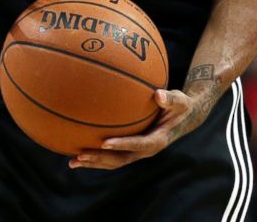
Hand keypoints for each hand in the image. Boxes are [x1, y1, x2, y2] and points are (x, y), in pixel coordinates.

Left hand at [68, 87, 215, 169]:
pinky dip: (96, 155)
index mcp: (158, 140)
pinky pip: (112, 155)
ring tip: (72, 162)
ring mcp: (138, 151)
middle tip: (81, 155)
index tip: (104, 143)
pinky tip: (77, 151)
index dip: (122, 145)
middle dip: (100, 159)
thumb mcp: (180, 100)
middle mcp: (146, 150)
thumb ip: (170, 98)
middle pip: (121, 159)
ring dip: (94, 162)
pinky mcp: (131, 148)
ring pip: (114, 161)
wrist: (184, 117)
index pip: (138, 144)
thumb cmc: (180, 105)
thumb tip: (158, 94)